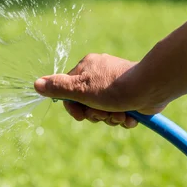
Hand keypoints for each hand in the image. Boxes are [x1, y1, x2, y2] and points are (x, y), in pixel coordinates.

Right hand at [34, 53, 165, 127]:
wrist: (150, 87)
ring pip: (104, 111)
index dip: (75, 108)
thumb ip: (58, 87)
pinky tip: (131, 115)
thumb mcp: (80, 89)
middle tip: (104, 114)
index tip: (81, 115)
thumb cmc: (113, 87)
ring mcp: (116, 86)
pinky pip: (120, 112)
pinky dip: (125, 118)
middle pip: (87, 104)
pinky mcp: (131, 95)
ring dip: (111, 118)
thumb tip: (36, 84)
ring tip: (121, 114)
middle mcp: (100, 75)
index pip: (69, 92)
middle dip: (96, 115)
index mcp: (86, 69)